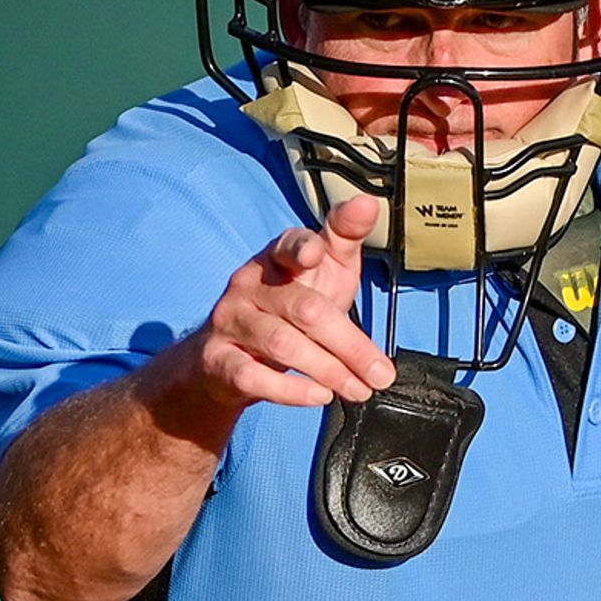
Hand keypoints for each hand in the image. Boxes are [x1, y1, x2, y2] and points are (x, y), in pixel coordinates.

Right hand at [136, 193, 397, 440]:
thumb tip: (370, 203)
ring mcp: (230, 320)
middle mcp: (248, 284)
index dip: (301, 246)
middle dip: (349, 344)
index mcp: (276, 260)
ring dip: (329, 371)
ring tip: (359, 390)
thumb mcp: (321, 272)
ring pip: (280, 343)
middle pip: (303, 309)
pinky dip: (290, 390)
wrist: (229, 361)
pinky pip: (253, 375)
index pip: (287, 244)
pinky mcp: (218, 359)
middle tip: (382, 374)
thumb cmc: (288, 309)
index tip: (317, 253)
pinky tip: (319, 397)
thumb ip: (344, 242)